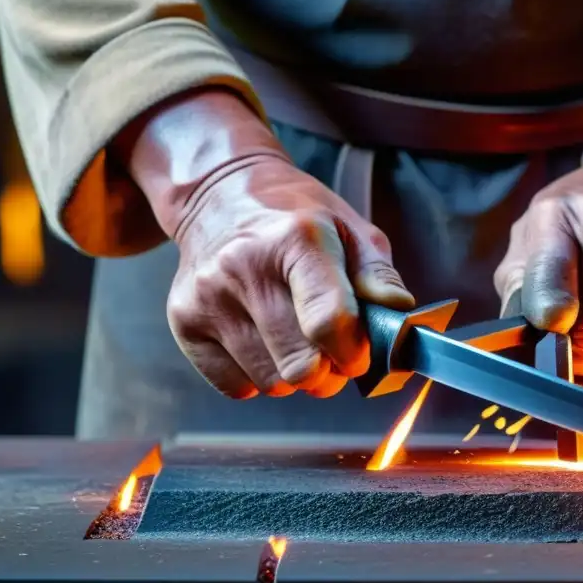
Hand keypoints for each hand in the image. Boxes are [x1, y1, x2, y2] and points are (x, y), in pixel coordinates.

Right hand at [115, 90, 413, 398]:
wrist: (219, 196)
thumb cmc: (295, 218)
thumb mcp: (350, 228)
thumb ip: (379, 275)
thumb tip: (399, 314)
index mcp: (296, 239)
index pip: (328, 322)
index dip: (354, 352)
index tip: (359, 352)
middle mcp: (245, 267)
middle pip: (300, 365)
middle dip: (328, 373)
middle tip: (332, 353)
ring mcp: (209, 297)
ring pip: (271, 382)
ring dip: (294, 376)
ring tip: (297, 342)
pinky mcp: (184, 321)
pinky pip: (236, 386)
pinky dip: (258, 378)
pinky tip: (264, 344)